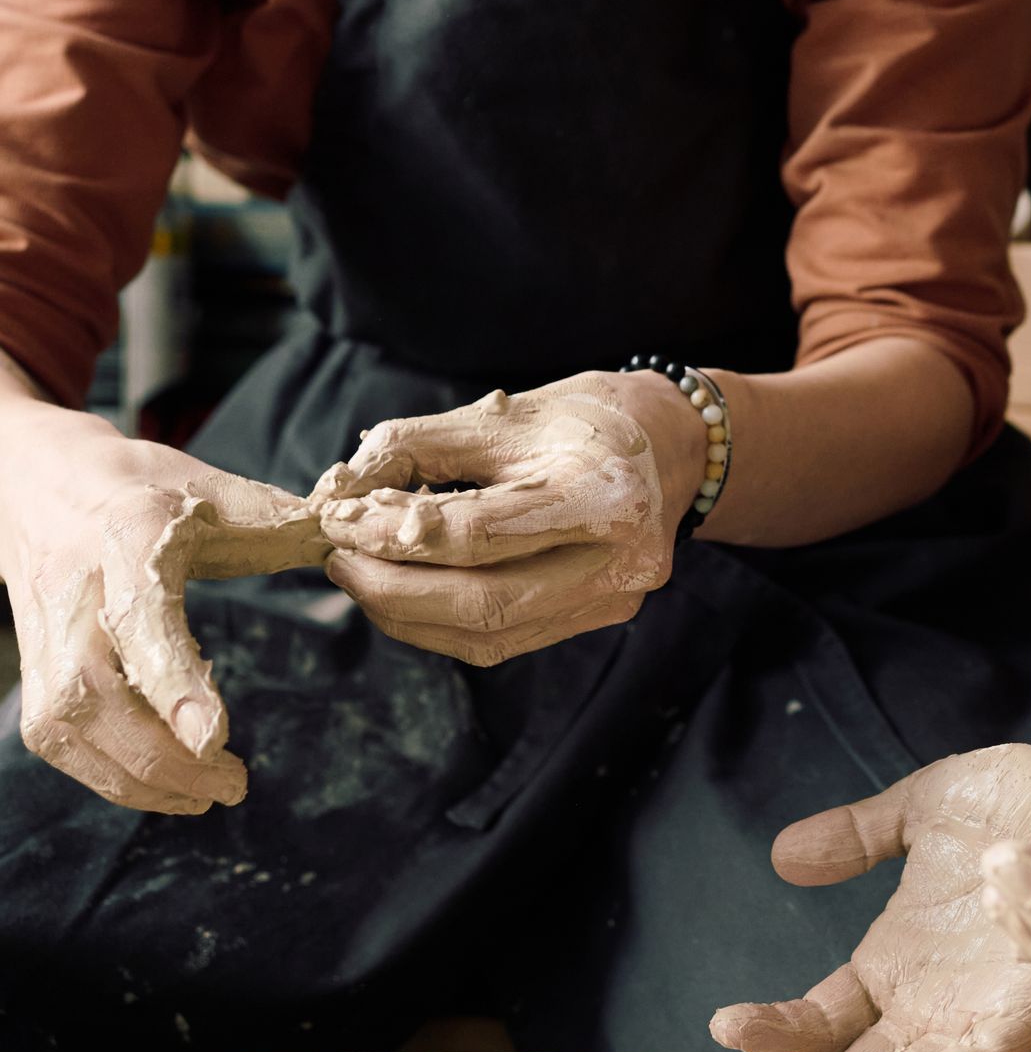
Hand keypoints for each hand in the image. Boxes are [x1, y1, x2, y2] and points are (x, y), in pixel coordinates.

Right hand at [0, 409, 327, 813]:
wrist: (42, 482)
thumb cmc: (143, 487)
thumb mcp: (212, 486)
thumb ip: (275, 522)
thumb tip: (347, 545)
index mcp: (126, 535)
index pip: (142, 615)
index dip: (173, 679)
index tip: (213, 737)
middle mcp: (73, 591)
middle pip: (91, 693)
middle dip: (159, 756)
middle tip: (232, 784)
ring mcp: (42, 633)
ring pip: (65, 726)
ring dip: (134, 779)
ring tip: (205, 796)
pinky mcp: (31, 667)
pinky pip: (53, 738)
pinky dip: (105, 774)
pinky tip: (162, 786)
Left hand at [311, 373, 698, 665]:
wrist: (672, 445)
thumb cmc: (589, 417)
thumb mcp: (508, 413)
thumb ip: (422, 447)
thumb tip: (344, 490)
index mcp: (605, 496)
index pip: (478, 534)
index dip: (395, 533)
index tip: (339, 519)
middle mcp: (622, 562)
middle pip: (483, 603)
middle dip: (392, 589)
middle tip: (337, 561)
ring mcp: (613, 600)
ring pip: (488, 635)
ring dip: (408, 615)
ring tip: (360, 578)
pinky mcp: (597, 617)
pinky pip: (504, 638)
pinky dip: (441, 623)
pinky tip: (404, 594)